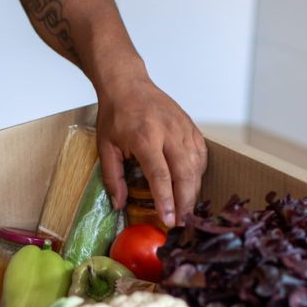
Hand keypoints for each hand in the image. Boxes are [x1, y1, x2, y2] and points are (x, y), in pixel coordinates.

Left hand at [96, 77, 207, 227]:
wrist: (128, 84)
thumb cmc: (116, 115)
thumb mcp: (105, 146)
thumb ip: (113, 177)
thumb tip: (118, 204)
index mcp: (146, 137)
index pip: (160, 175)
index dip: (166, 200)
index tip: (168, 220)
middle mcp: (169, 133)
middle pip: (184, 173)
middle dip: (185, 201)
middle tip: (182, 222)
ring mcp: (183, 129)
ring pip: (196, 166)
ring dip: (193, 191)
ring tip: (186, 210)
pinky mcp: (191, 128)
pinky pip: (200, 156)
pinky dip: (198, 174)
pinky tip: (191, 186)